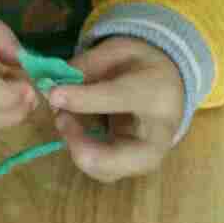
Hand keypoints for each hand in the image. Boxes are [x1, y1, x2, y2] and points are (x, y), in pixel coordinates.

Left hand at [46, 37, 184, 182]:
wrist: (171, 85)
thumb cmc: (141, 65)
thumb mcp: (118, 50)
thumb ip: (87, 65)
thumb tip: (52, 86)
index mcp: (157, 93)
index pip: (119, 99)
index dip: (83, 98)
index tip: (52, 94)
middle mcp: (159, 133)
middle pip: (120, 159)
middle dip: (82, 147)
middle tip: (60, 118)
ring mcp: (149, 156)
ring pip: (108, 171)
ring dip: (77, 150)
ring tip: (65, 119)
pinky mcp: (135, 166)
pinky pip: (104, 171)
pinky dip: (83, 154)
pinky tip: (75, 132)